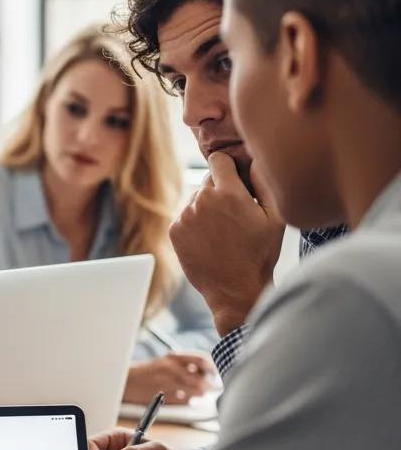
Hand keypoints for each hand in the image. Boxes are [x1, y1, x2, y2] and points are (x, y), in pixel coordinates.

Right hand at [123, 352, 214, 403]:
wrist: (126, 381)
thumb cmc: (146, 372)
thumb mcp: (165, 362)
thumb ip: (183, 365)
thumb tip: (204, 372)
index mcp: (172, 357)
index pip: (201, 360)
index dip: (213, 368)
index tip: (217, 374)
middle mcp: (171, 367)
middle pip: (200, 377)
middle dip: (209, 385)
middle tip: (212, 388)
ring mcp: (167, 382)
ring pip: (194, 390)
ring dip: (200, 394)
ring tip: (200, 395)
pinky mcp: (163, 395)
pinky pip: (183, 399)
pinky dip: (189, 401)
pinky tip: (189, 400)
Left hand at [170, 152, 283, 335]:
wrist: (235, 290)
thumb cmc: (260, 254)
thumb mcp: (275, 218)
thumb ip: (264, 183)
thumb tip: (255, 160)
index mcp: (229, 193)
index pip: (218, 159)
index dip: (229, 167)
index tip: (236, 178)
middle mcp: (202, 200)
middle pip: (208, 180)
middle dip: (221, 190)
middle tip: (236, 212)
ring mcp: (185, 216)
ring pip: (196, 199)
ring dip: (208, 208)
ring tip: (224, 232)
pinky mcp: (174, 230)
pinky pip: (185, 216)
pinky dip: (196, 223)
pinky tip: (211, 240)